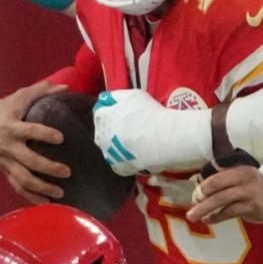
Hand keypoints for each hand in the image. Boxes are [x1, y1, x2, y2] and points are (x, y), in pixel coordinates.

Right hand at [0, 80, 71, 202]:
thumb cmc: (7, 108)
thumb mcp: (21, 96)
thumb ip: (41, 90)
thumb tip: (66, 87)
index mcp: (12, 127)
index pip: (29, 131)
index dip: (44, 134)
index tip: (61, 138)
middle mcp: (8, 147)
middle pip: (28, 161)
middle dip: (47, 168)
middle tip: (67, 172)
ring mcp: (6, 161)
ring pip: (22, 179)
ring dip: (41, 187)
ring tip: (60, 193)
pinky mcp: (5, 170)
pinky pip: (17, 187)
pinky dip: (31, 197)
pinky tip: (46, 203)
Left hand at [92, 89, 212, 175]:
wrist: (163, 137)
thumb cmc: (148, 113)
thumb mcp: (131, 95)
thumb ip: (115, 96)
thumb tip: (106, 99)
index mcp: (101, 119)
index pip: (100, 112)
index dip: (111, 110)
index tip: (123, 109)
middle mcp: (101, 138)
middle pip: (103, 131)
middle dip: (112, 128)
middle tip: (132, 125)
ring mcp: (110, 155)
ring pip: (110, 148)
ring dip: (118, 145)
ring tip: (136, 140)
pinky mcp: (121, 168)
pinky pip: (120, 162)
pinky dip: (125, 158)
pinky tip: (137, 153)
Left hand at [186, 165, 262, 224]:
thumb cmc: (249, 184)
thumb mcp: (238, 173)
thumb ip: (221, 174)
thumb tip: (197, 181)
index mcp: (239, 168)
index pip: (218, 175)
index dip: (204, 184)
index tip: (195, 192)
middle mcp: (245, 179)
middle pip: (218, 186)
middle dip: (202, 196)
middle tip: (193, 203)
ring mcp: (249, 193)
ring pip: (222, 200)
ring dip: (205, 208)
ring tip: (193, 216)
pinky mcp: (252, 207)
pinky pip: (229, 213)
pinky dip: (216, 217)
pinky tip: (208, 219)